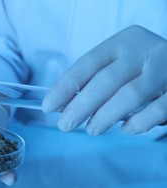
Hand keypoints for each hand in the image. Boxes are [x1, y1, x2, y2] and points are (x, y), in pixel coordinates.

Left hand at [42, 25, 166, 134]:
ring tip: (91, 130)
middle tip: (65, 125)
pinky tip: (126, 128)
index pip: (87, 64)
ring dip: (105, 116)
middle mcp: (144, 51)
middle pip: (105, 80)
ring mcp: (164, 69)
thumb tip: (64, 106)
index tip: (48, 106)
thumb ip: (96, 80)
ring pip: (129, 95)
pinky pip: (157, 109)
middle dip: (80, 106)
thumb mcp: (119, 63)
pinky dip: (138, 122)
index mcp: (122, 42)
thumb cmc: (142, 68)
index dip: (65, 87)